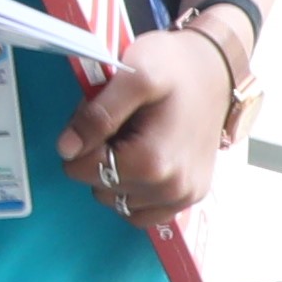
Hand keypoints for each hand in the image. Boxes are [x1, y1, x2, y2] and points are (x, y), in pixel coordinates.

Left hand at [59, 23, 245, 226]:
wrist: (215, 69)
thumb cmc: (174, 67)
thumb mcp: (132, 76)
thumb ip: (97, 114)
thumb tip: (66, 149)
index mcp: (152, 162)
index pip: (82, 169)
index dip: (84, 139)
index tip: (105, 116)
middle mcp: (170, 189)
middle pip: (100, 185)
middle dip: (101, 155)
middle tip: (125, 123)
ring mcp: (183, 198)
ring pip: (117, 200)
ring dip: (117, 172)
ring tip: (138, 138)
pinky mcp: (190, 198)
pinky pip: (142, 214)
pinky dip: (133, 192)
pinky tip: (144, 162)